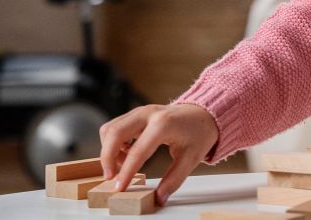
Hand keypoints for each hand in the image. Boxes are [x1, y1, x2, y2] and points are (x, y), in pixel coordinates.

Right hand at [98, 103, 218, 205]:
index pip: (137, 151)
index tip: (120, 188)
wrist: (203, 113)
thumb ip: (174, 179)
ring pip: (110, 128)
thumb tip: (160, 198)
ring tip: (124, 165)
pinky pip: (115, 126)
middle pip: (114, 133)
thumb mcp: (192, 158)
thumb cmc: (199, 133)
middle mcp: (148, 114)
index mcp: (163, 124)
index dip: (126, 172)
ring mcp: (140, 111)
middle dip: (107, 157)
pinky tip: (127, 154)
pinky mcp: (136, 114)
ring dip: (109, 149)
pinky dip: (113, 142)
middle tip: (111, 178)